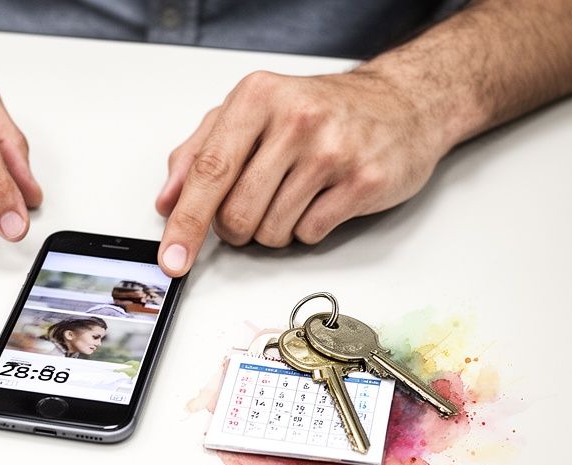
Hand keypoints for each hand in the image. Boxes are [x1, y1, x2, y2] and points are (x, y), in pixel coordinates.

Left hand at [155, 70, 449, 275]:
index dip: (185, 223)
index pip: (208, 172)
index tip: (173, 259)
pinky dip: (306, 229)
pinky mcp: (364, 181)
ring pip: (271, 232)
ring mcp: (333, 151)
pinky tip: (320, 199)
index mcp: (257, 98)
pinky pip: (309, 234)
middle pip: (237, 213)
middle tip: (251, 207)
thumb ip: (199, 152)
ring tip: (293, 194)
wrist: (403, 102)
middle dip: (235, 228)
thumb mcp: (250, 113)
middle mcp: (295, 120)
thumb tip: (168, 202)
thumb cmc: (320, 110)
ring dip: (272, 228)